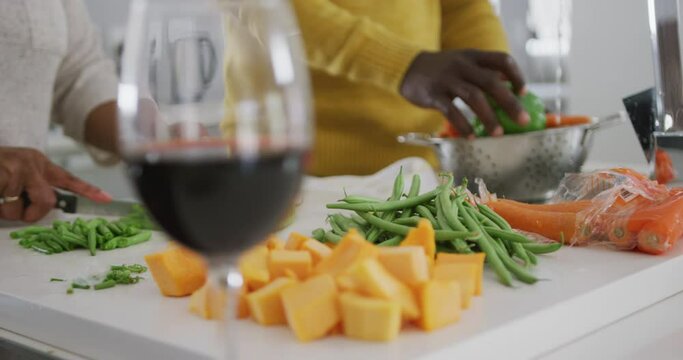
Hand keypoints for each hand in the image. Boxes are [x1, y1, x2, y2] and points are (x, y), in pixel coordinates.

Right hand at [0, 147, 111, 221]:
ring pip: (23, 207)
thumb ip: (33, 190)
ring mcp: (17, 167)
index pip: (68, 179)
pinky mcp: (4, 174)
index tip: (107, 199)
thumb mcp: (14, 178)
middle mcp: (31, 162)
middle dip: (31, 213)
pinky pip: (7, 204)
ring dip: (7, 211)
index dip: (88, 190)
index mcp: (37, 163)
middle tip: (12, 209)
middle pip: (48, 201)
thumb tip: (46, 207)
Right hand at [400, 50, 527, 137]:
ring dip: (488, 117)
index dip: (516, 75)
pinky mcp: (433, 94)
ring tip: (498, 133)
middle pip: (491, 82)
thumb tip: (511, 86)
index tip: (524, 92)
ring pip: (473, 97)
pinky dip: (463, 125)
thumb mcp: (464, 63)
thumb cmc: (443, 70)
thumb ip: (484, 72)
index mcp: (473, 56)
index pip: (501, 59)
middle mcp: (462, 65)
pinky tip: (471, 136)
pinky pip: (451, 111)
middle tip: (523, 121)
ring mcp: (447, 79)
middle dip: (510, 102)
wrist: (408, 68)